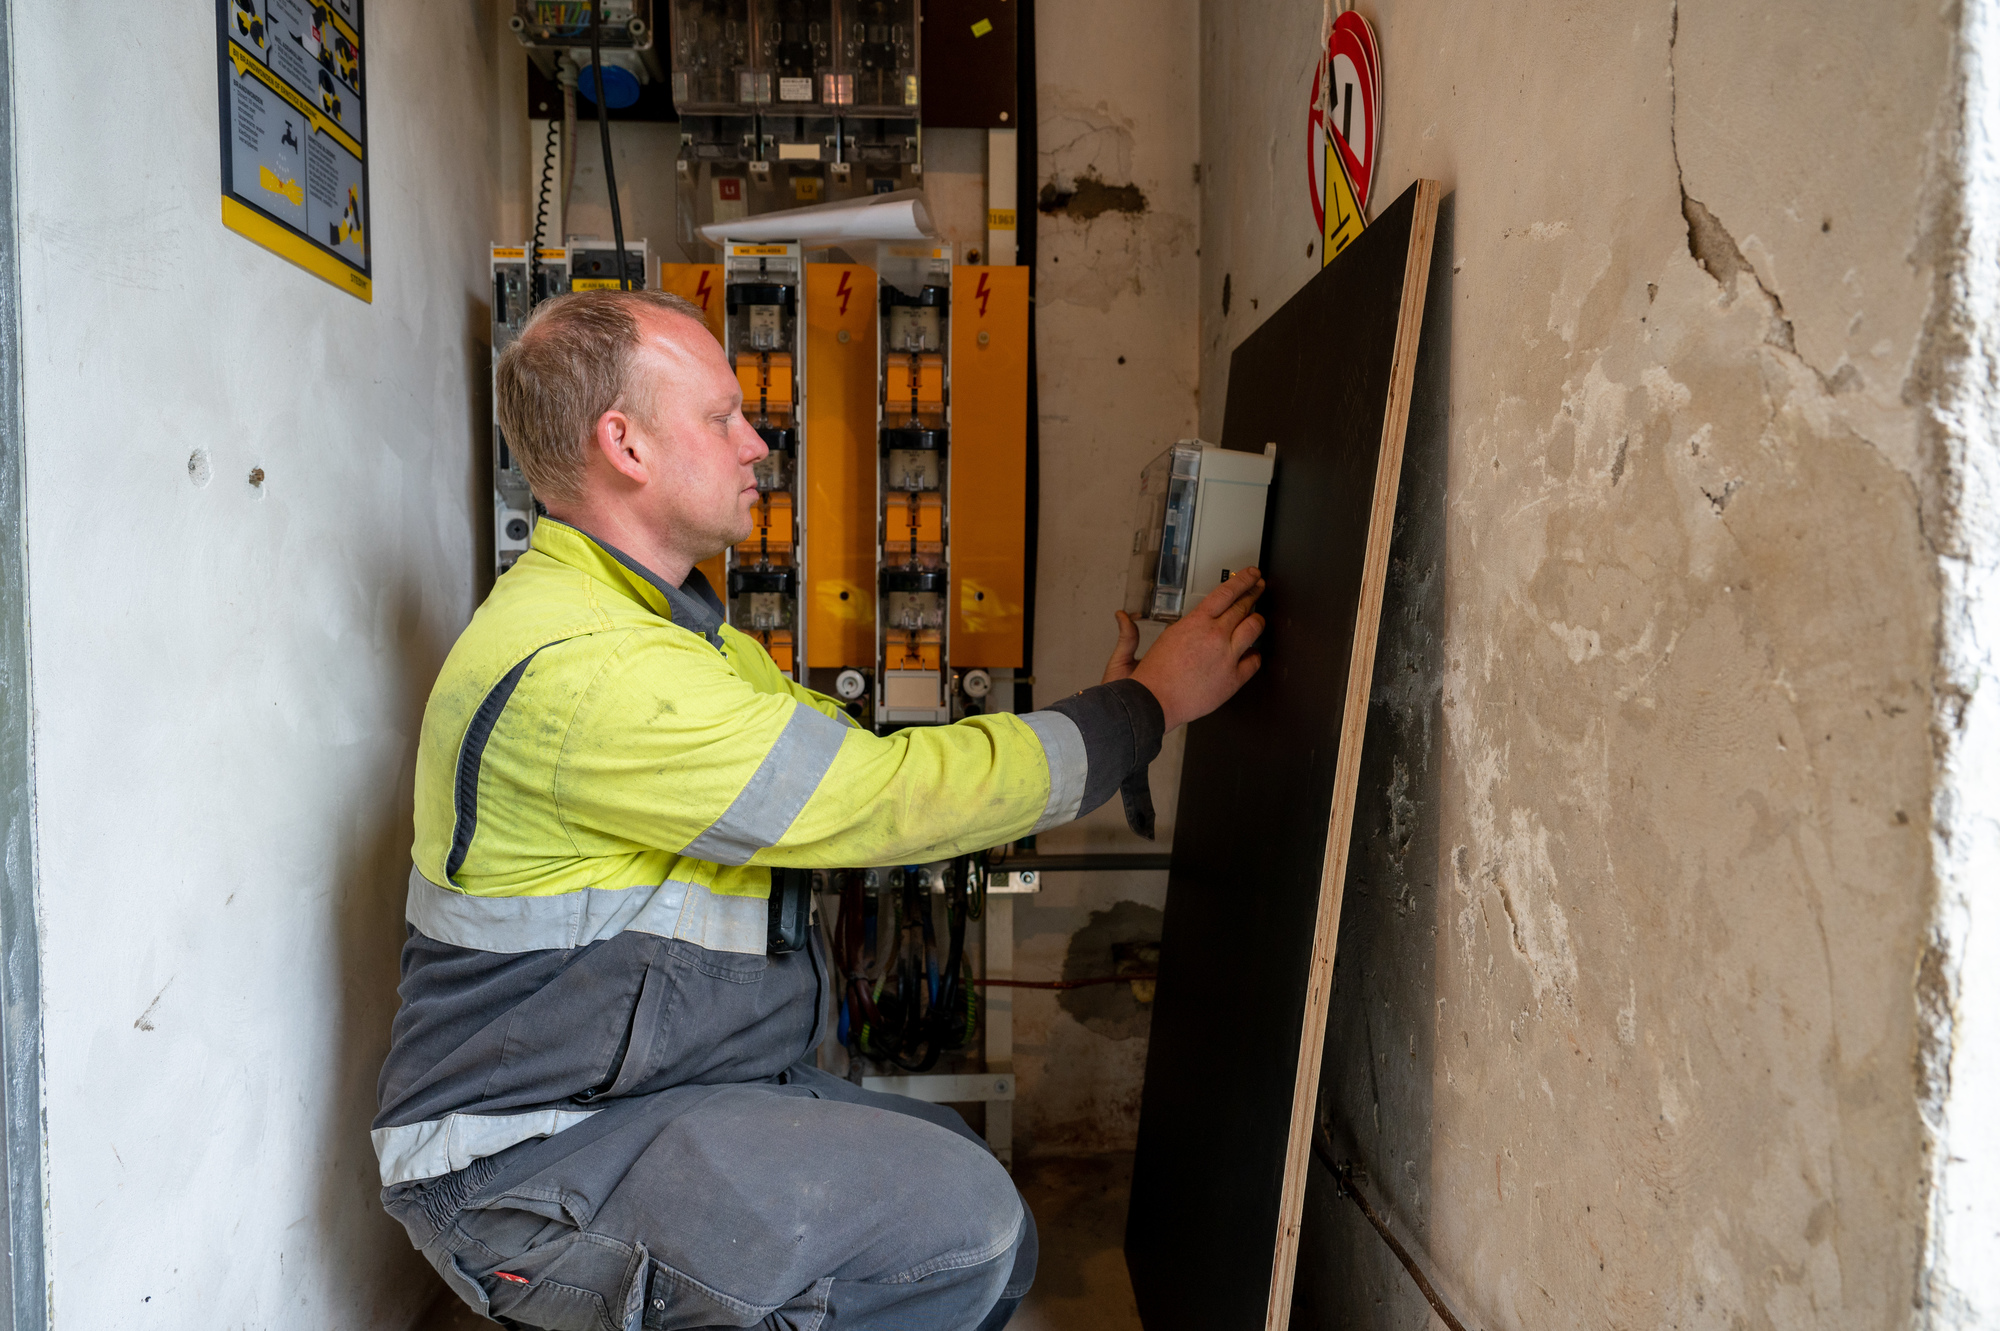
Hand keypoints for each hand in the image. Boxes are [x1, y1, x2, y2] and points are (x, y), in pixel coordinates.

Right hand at [1102, 568, 1265, 730]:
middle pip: (1243, 607)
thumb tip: (1122, 618)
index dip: (1243, 581)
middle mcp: (1214, 636)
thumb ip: (1128, 634)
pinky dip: (1255, 655)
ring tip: (1258, 618)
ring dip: (1257, 621)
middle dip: (1254, 594)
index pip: (1226, 592)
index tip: (1251, 575)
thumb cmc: (1144, 683)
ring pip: (1254, 628)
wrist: (1151, 707)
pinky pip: (1255, 661)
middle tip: (1259, 589)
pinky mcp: (1232, 679)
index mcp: (1194, 624)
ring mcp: (1226, 657)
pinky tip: (1252, 653)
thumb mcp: (1128, 653)